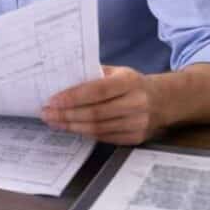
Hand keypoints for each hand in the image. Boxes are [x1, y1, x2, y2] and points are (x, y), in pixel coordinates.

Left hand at [41, 66, 163, 144]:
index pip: (96, 91)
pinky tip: (71, 128)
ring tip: (54, 122)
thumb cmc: (131, 83)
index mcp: (129, 82)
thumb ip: (93, 74)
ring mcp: (138, 123)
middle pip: (94, 113)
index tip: (52, 100)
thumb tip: (61, 78)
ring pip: (98, 128)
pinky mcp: (136, 138)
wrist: (163, 100)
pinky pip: (104, 137)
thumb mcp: (117, 72)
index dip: (72, 97)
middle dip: (66, 114)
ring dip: (72, 126)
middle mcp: (136, 103)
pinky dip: (85, 134)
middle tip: (46, 113)